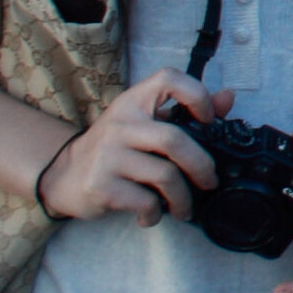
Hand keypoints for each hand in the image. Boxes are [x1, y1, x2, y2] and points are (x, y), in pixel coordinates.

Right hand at [42, 71, 229, 225]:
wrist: (64, 176)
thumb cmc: (115, 149)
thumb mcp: (143, 123)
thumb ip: (185, 111)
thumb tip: (228, 98)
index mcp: (133, 102)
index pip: (168, 79)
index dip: (197, 94)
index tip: (210, 120)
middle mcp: (120, 123)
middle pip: (174, 140)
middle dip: (201, 166)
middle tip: (209, 182)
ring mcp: (108, 155)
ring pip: (164, 175)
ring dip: (183, 198)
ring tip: (184, 207)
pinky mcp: (101, 185)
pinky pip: (145, 201)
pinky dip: (156, 213)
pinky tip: (152, 213)